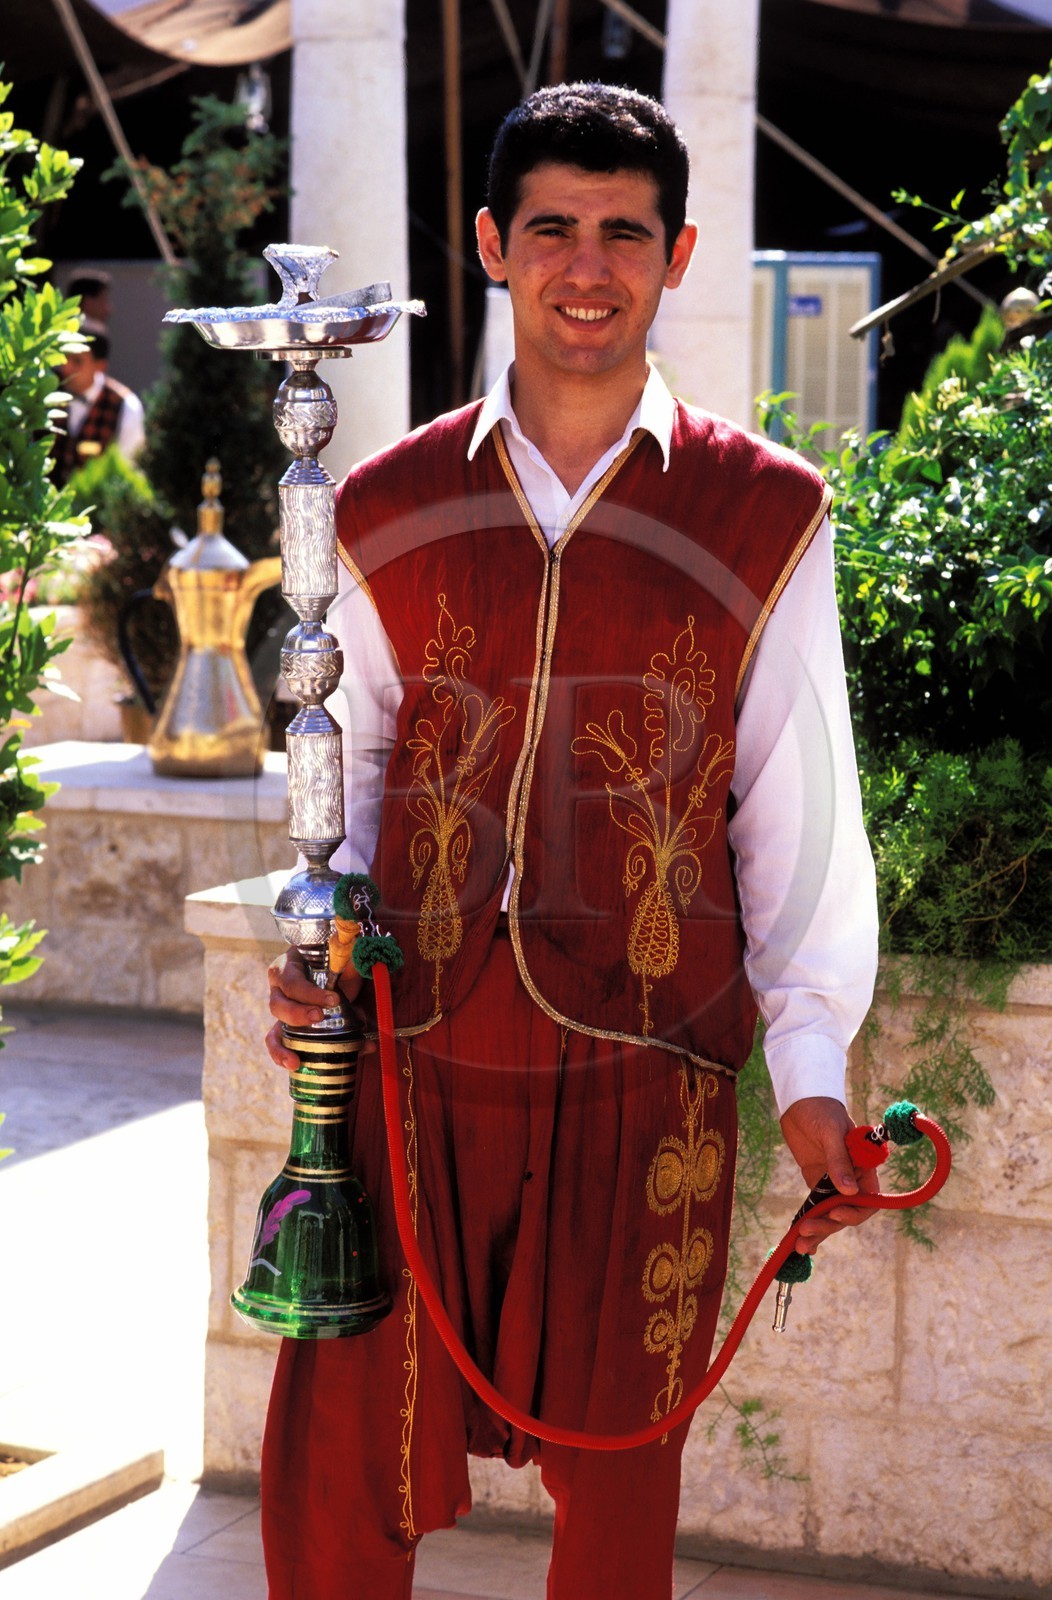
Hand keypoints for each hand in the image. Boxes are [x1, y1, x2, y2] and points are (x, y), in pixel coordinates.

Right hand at [265, 948, 364, 1071]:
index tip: (333, 999)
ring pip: (274, 1030)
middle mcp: (280, 989)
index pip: (291, 981)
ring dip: (283, 1047)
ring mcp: (285, 1011)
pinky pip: (280, 1044)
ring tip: (295, 1061)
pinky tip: (295, 1066)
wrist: (340, 967)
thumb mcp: (344, 955)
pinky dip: (284, 1056)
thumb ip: (350, 959)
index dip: (309, 993)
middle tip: (319, 1017)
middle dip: (297, 1015)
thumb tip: (358, 967)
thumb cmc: (337, 958)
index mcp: (289, 966)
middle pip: (277, 1005)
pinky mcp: (292, 1028)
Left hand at [779, 1096, 879, 1252]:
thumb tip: (849, 1191)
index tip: (835, 1214)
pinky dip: (810, 1223)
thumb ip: (839, 1160)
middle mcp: (852, 1179)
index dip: (854, 1213)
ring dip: (818, 1231)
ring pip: (830, 1215)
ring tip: (800, 1245)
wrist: (802, 1101)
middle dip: (828, 1225)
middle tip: (806, 1232)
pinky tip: (802, 1243)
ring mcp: (833, 1183)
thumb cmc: (822, 1110)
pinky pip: (816, 1208)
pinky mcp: (815, 1183)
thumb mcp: (831, 1131)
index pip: (868, 1200)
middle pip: (846, 1212)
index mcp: (864, 1167)